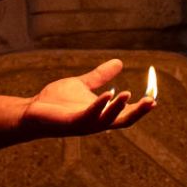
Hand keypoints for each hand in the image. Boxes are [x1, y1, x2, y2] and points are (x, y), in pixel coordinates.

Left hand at [19, 59, 155, 137]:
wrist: (32, 111)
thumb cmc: (57, 101)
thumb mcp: (82, 85)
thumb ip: (100, 76)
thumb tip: (119, 62)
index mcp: (102, 114)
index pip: (126, 112)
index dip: (141, 107)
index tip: (154, 97)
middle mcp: (97, 122)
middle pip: (124, 121)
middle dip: (138, 112)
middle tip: (152, 101)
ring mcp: (85, 124)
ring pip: (108, 120)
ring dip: (118, 108)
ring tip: (127, 93)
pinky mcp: (72, 123)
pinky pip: (89, 115)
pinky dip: (99, 106)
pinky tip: (107, 94)